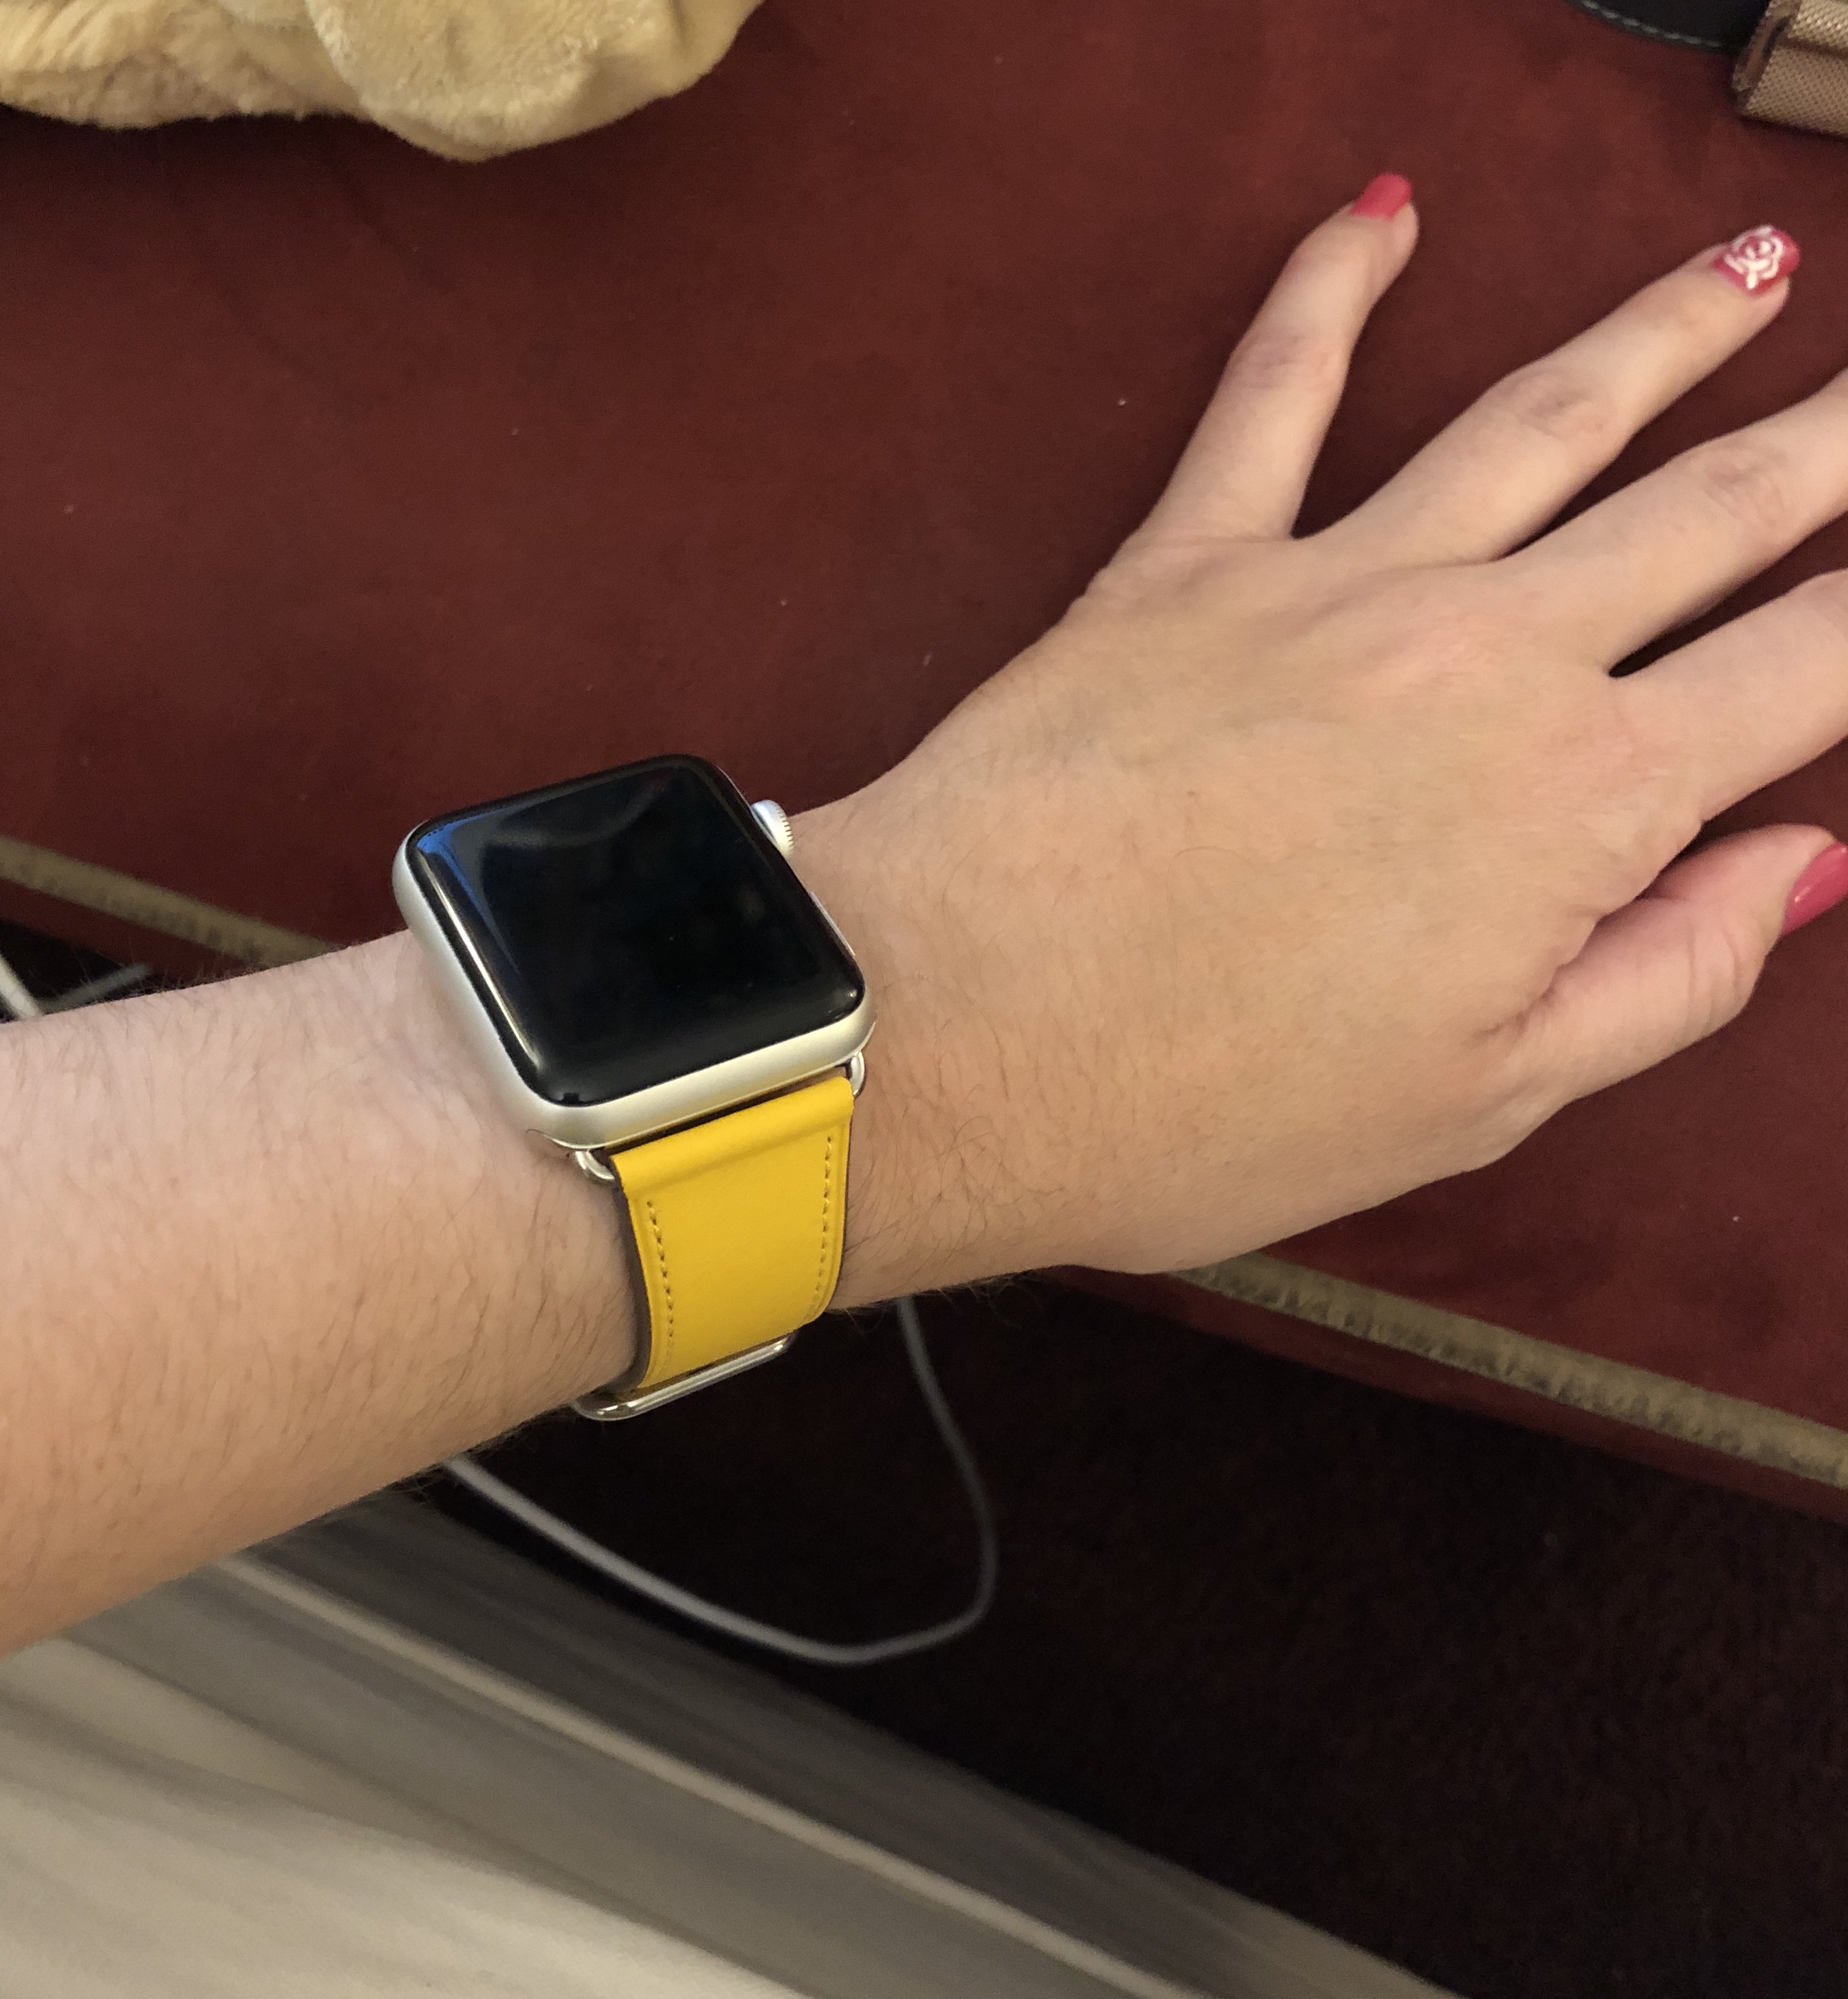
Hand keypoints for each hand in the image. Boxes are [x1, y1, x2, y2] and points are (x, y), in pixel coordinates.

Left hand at [801, 190, 1847, 1298]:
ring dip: (1655, 340)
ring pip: (1536, 421)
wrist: (946, 1037)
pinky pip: (1275, 391)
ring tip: (1742, 276)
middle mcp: (1482, 658)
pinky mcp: (1185, 563)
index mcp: (1579, 805)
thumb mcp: (1478, 1101)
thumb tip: (1802, 863)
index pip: (1804, 669)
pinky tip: (1380, 210)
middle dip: (1822, 446)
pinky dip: (1329, 288)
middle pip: (1706, 514)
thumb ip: (1663, 976)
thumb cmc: (1198, 1103)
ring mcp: (1329, 587)